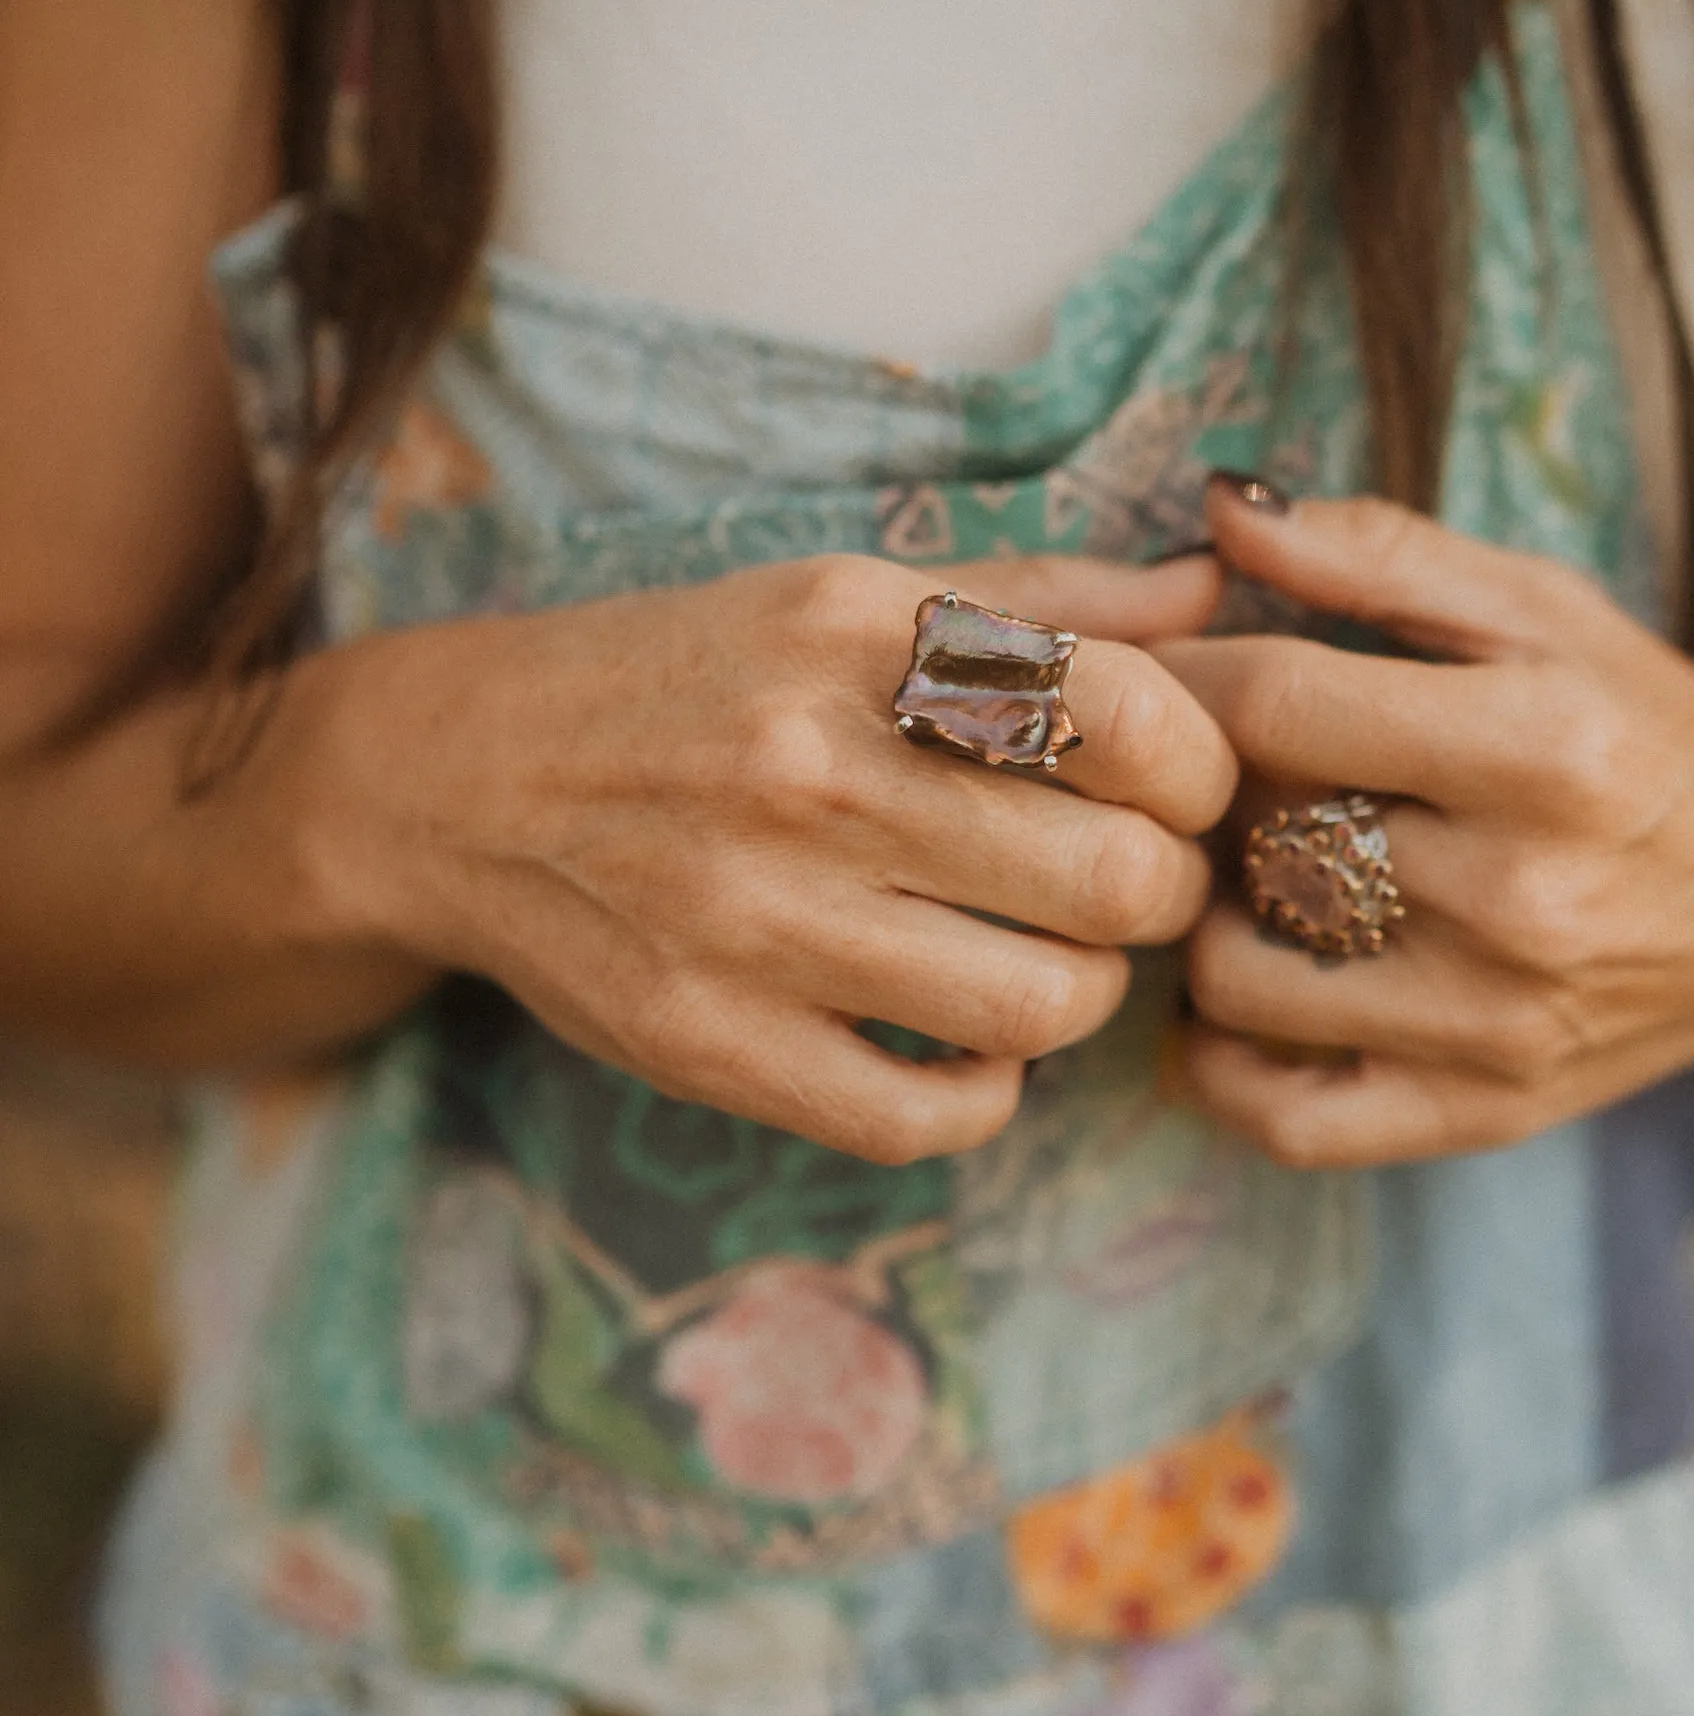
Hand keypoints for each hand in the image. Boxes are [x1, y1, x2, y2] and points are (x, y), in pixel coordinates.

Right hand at [318, 549, 1236, 1161]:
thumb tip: (1214, 600)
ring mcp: (748, 918)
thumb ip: (1036, 602)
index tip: (1171, 790)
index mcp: (857, 633)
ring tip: (1043, 958)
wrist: (457, 783)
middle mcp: (803, 767)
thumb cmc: (690, 679)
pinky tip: (962, 1044)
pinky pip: (925, 1118)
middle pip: (1109, 881)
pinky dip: (982, 1095)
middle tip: (1124, 887)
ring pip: (1035, 1008)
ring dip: (1080, 997)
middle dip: (1158, 896)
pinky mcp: (706, 1043)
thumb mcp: (841, 598)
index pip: (1127, 715)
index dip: (1196, 771)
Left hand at [1155, 485, 1693, 1166]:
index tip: (1159, 670)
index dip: (1184, 681)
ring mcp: (1497, 1021)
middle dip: (1198, 792)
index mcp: (1545, 748)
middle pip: (1252, 832)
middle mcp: (1523, 897)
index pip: (1277, 705)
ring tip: (1243, 867)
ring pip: (1236, 974)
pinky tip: (1234, 990)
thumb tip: (1217, 506)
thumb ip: (1378, 555)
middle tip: (1197, 770)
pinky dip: (1218, 1062)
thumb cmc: (1647, 735)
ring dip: (1206, 916)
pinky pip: (1281, 1116)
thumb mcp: (1545, 611)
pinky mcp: (1478, 1111)